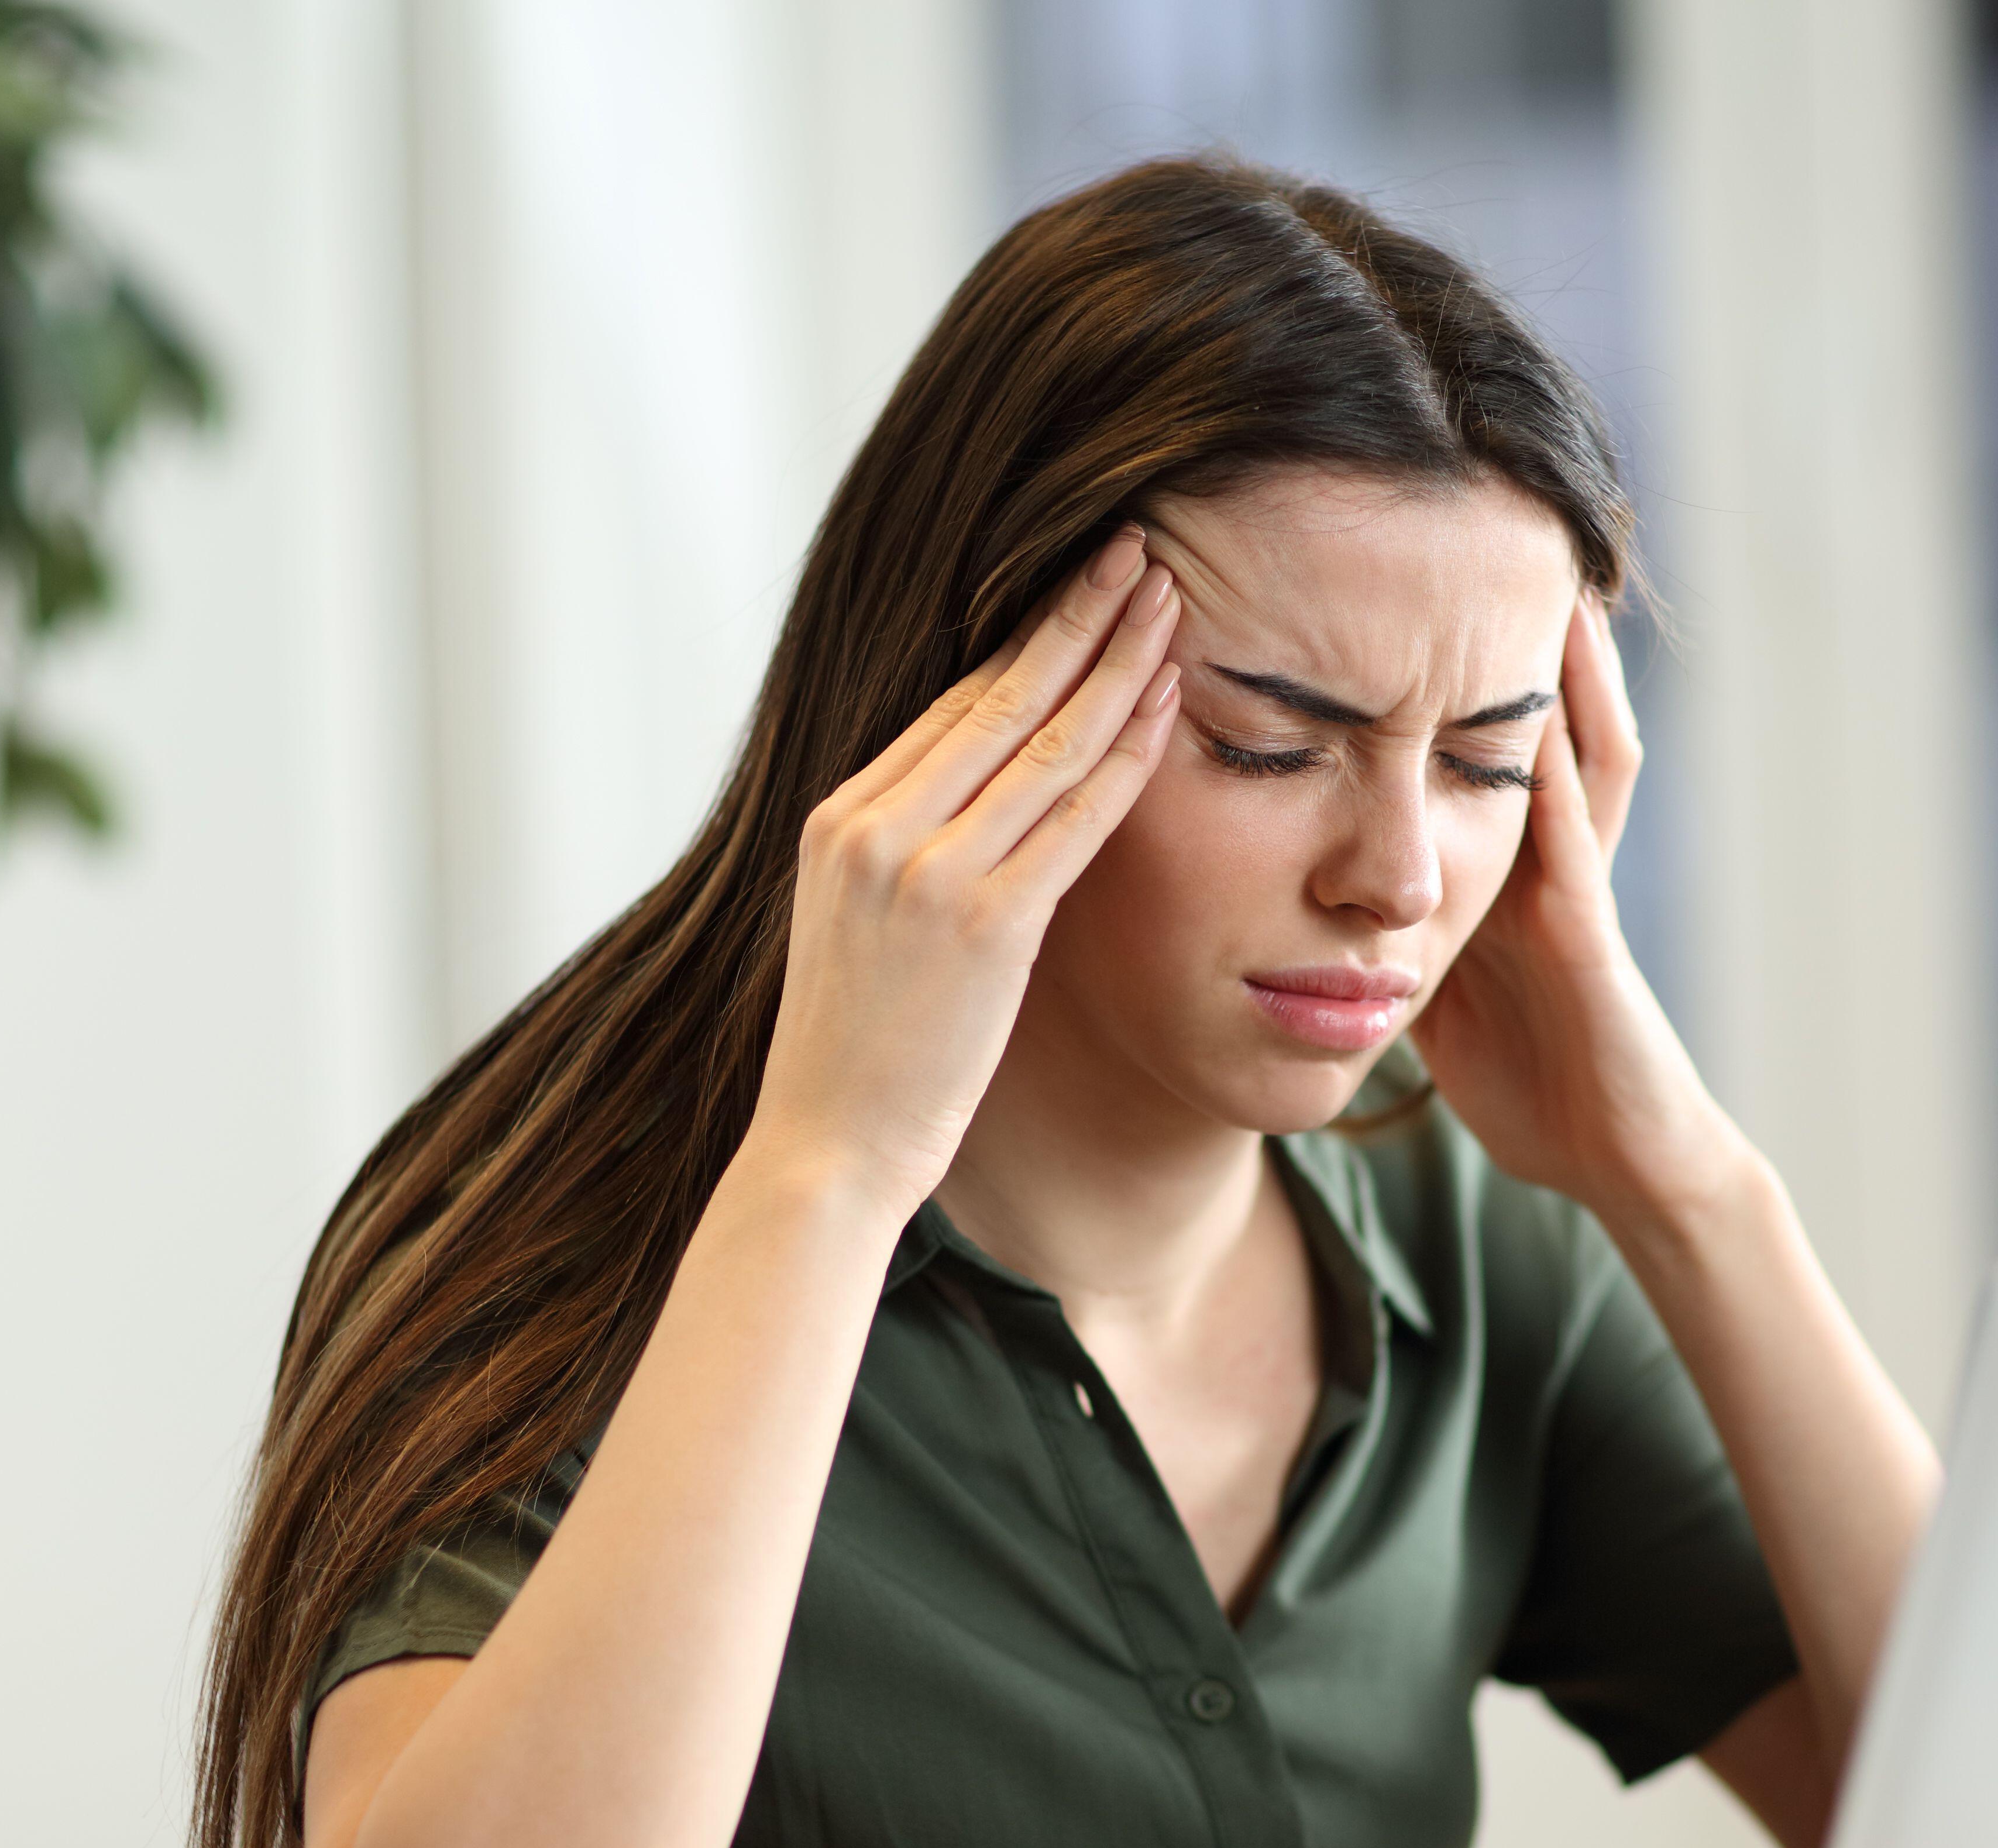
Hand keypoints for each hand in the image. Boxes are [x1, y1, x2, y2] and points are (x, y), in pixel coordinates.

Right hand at [748, 531, 1181, 1214]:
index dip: (1026, 639)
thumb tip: (971, 802)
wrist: (828, 1146)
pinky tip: (1169, 700)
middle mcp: (876, 826)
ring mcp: (927, 870)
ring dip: (1116, 662)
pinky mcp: (983, 923)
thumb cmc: (857, 1052)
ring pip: (1044, 740)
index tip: (1079, 588)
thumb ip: (906, 852)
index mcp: (841, 819)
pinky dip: (1127, 753)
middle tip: (1137, 551)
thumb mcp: (859, 925)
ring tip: (1168, 599)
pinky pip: (1074, 816)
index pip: (951, 707)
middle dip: (1076, 617)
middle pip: (998, 696)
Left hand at [1408, 600, 1750, 1226]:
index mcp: (1509, 867)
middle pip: (1544, 722)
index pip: (1485, 744)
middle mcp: (1549, 860)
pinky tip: (1534, 717)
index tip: (1402, 589)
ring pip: (1581, 756)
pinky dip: (1557, 775)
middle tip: (1492, 543)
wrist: (1610, 1156)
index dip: (1458, 670)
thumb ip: (1398, 931)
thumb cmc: (1527, 1079)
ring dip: (1564, 679)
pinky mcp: (1590, 938)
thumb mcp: (1441, 988)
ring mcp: (1578, 891)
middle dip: (1524, 638)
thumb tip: (1320, 900)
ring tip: (1547, 588)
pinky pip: (1576, 842)